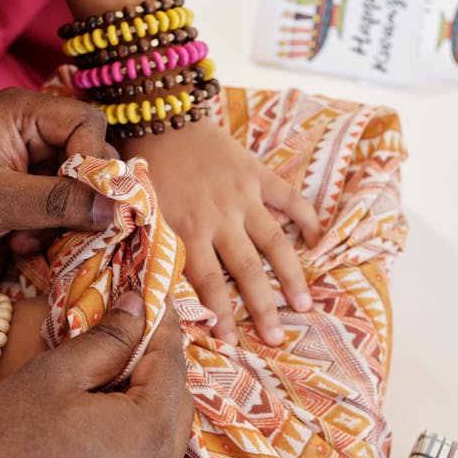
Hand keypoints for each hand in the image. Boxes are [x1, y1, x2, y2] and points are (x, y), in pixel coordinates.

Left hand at [0, 88, 117, 251]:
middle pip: (88, 157)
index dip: (95, 162)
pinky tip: (18, 242)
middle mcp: (33, 128)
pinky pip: (56, 202)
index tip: (85, 202)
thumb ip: (54, 202)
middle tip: (60, 230)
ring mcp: (29, 155)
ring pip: (76, 186)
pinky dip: (45, 227)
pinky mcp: (24, 182)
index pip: (88, 124)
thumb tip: (114, 209)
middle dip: (78, 199)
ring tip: (26, 241)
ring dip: (60, 220)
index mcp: (24, 112)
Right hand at [0, 294, 192, 457]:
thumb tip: (141, 307)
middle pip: (176, 398)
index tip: (149, 297)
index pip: (172, 358)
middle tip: (120, 339)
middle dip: (154, 365)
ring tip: (104, 386)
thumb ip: (105, 340)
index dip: (161, 324)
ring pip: (165, 436)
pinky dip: (135, 442)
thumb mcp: (51, 378)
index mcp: (153, 426)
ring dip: (145, 405)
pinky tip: (98, 433)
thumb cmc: (9, 453)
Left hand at [127, 121, 322, 344]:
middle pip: (247, 271)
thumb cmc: (143, 166)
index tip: (231, 342)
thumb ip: (152, 246)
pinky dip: (306, 217)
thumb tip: (155, 290)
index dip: (220, 315)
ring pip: (274, 242)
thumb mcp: (138, 211)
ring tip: (304, 304)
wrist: (160, 115)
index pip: (207, 283)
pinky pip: (288, 198)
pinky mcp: (257, 173)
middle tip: (278, 339)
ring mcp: (243, 195)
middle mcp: (219, 218)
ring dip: (292, 275)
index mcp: (186, 229)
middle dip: (263, 308)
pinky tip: (320, 239)